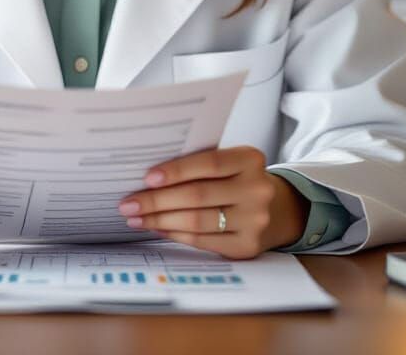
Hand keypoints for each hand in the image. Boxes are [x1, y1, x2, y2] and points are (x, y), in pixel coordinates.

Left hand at [117, 145, 310, 258]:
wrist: (277, 209)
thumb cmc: (239, 179)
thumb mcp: (230, 163)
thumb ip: (200, 163)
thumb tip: (150, 176)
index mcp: (250, 159)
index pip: (208, 163)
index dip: (176, 170)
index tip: (147, 178)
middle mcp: (257, 189)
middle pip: (198, 196)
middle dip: (157, 201)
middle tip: (128, 203)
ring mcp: (255, 221)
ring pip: (197, 221)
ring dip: (160, 221)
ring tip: (136, 218)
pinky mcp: (247, 246)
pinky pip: (203, 241)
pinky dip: (176, 234)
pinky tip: (158, 228)